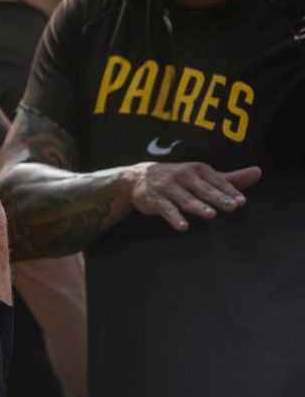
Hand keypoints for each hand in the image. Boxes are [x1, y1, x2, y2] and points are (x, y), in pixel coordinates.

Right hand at [129, 161, 260, 230]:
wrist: (139, 177)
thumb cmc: (179, 178)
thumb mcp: (203, 176)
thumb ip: (230, 178)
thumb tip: (258, 172)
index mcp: (198, 170)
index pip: (216, 181)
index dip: (228, 191)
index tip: (240, 202)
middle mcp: (183, 177)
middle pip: (203, 190)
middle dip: (217, 198)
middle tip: (231, 207)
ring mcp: (168, 188)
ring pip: (186, 199)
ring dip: (198, 207)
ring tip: (210, 215)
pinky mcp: (155, 200)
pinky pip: (166, 209)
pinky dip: (174, 218)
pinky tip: (182, 227)